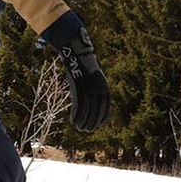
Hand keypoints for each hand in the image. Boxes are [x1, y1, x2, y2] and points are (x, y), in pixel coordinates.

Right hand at [41, 12, 109, 131]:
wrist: (77, 51)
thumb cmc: (84, 65)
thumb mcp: (93, 77)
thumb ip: (95, 89)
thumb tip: (93, 101)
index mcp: (104, 86)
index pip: (107, 107)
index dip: (103, 118)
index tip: (99, 126)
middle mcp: (99, 88)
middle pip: (97, 111)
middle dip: (93, 122)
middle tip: (87, 130)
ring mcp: (89, 88)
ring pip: (88, 111)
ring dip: (84, 121)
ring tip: (80, 128)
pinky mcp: (78, 87)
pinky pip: (78, 105)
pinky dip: (76, 115)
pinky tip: (73, 122)